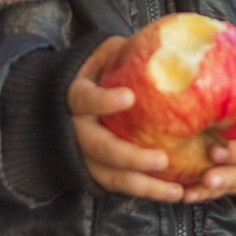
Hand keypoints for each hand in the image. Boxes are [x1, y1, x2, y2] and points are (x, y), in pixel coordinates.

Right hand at [68, 35, 184, 201]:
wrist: (60, 103)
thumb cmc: (92, 73)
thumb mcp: (102, 55)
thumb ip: (123, 51)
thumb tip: (163, 41)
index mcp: (75, 96)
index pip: (84, 99)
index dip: (104, 100)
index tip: (129, 97)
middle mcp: (75, 130)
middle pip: (99, 147)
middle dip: (130, 156)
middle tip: (161, 159)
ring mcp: (83, 155)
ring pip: (110, 175)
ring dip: (143, 185)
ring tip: (175, 190)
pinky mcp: (95, 171)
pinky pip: (118, 186)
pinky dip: (145, 192)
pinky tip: (173, 193)